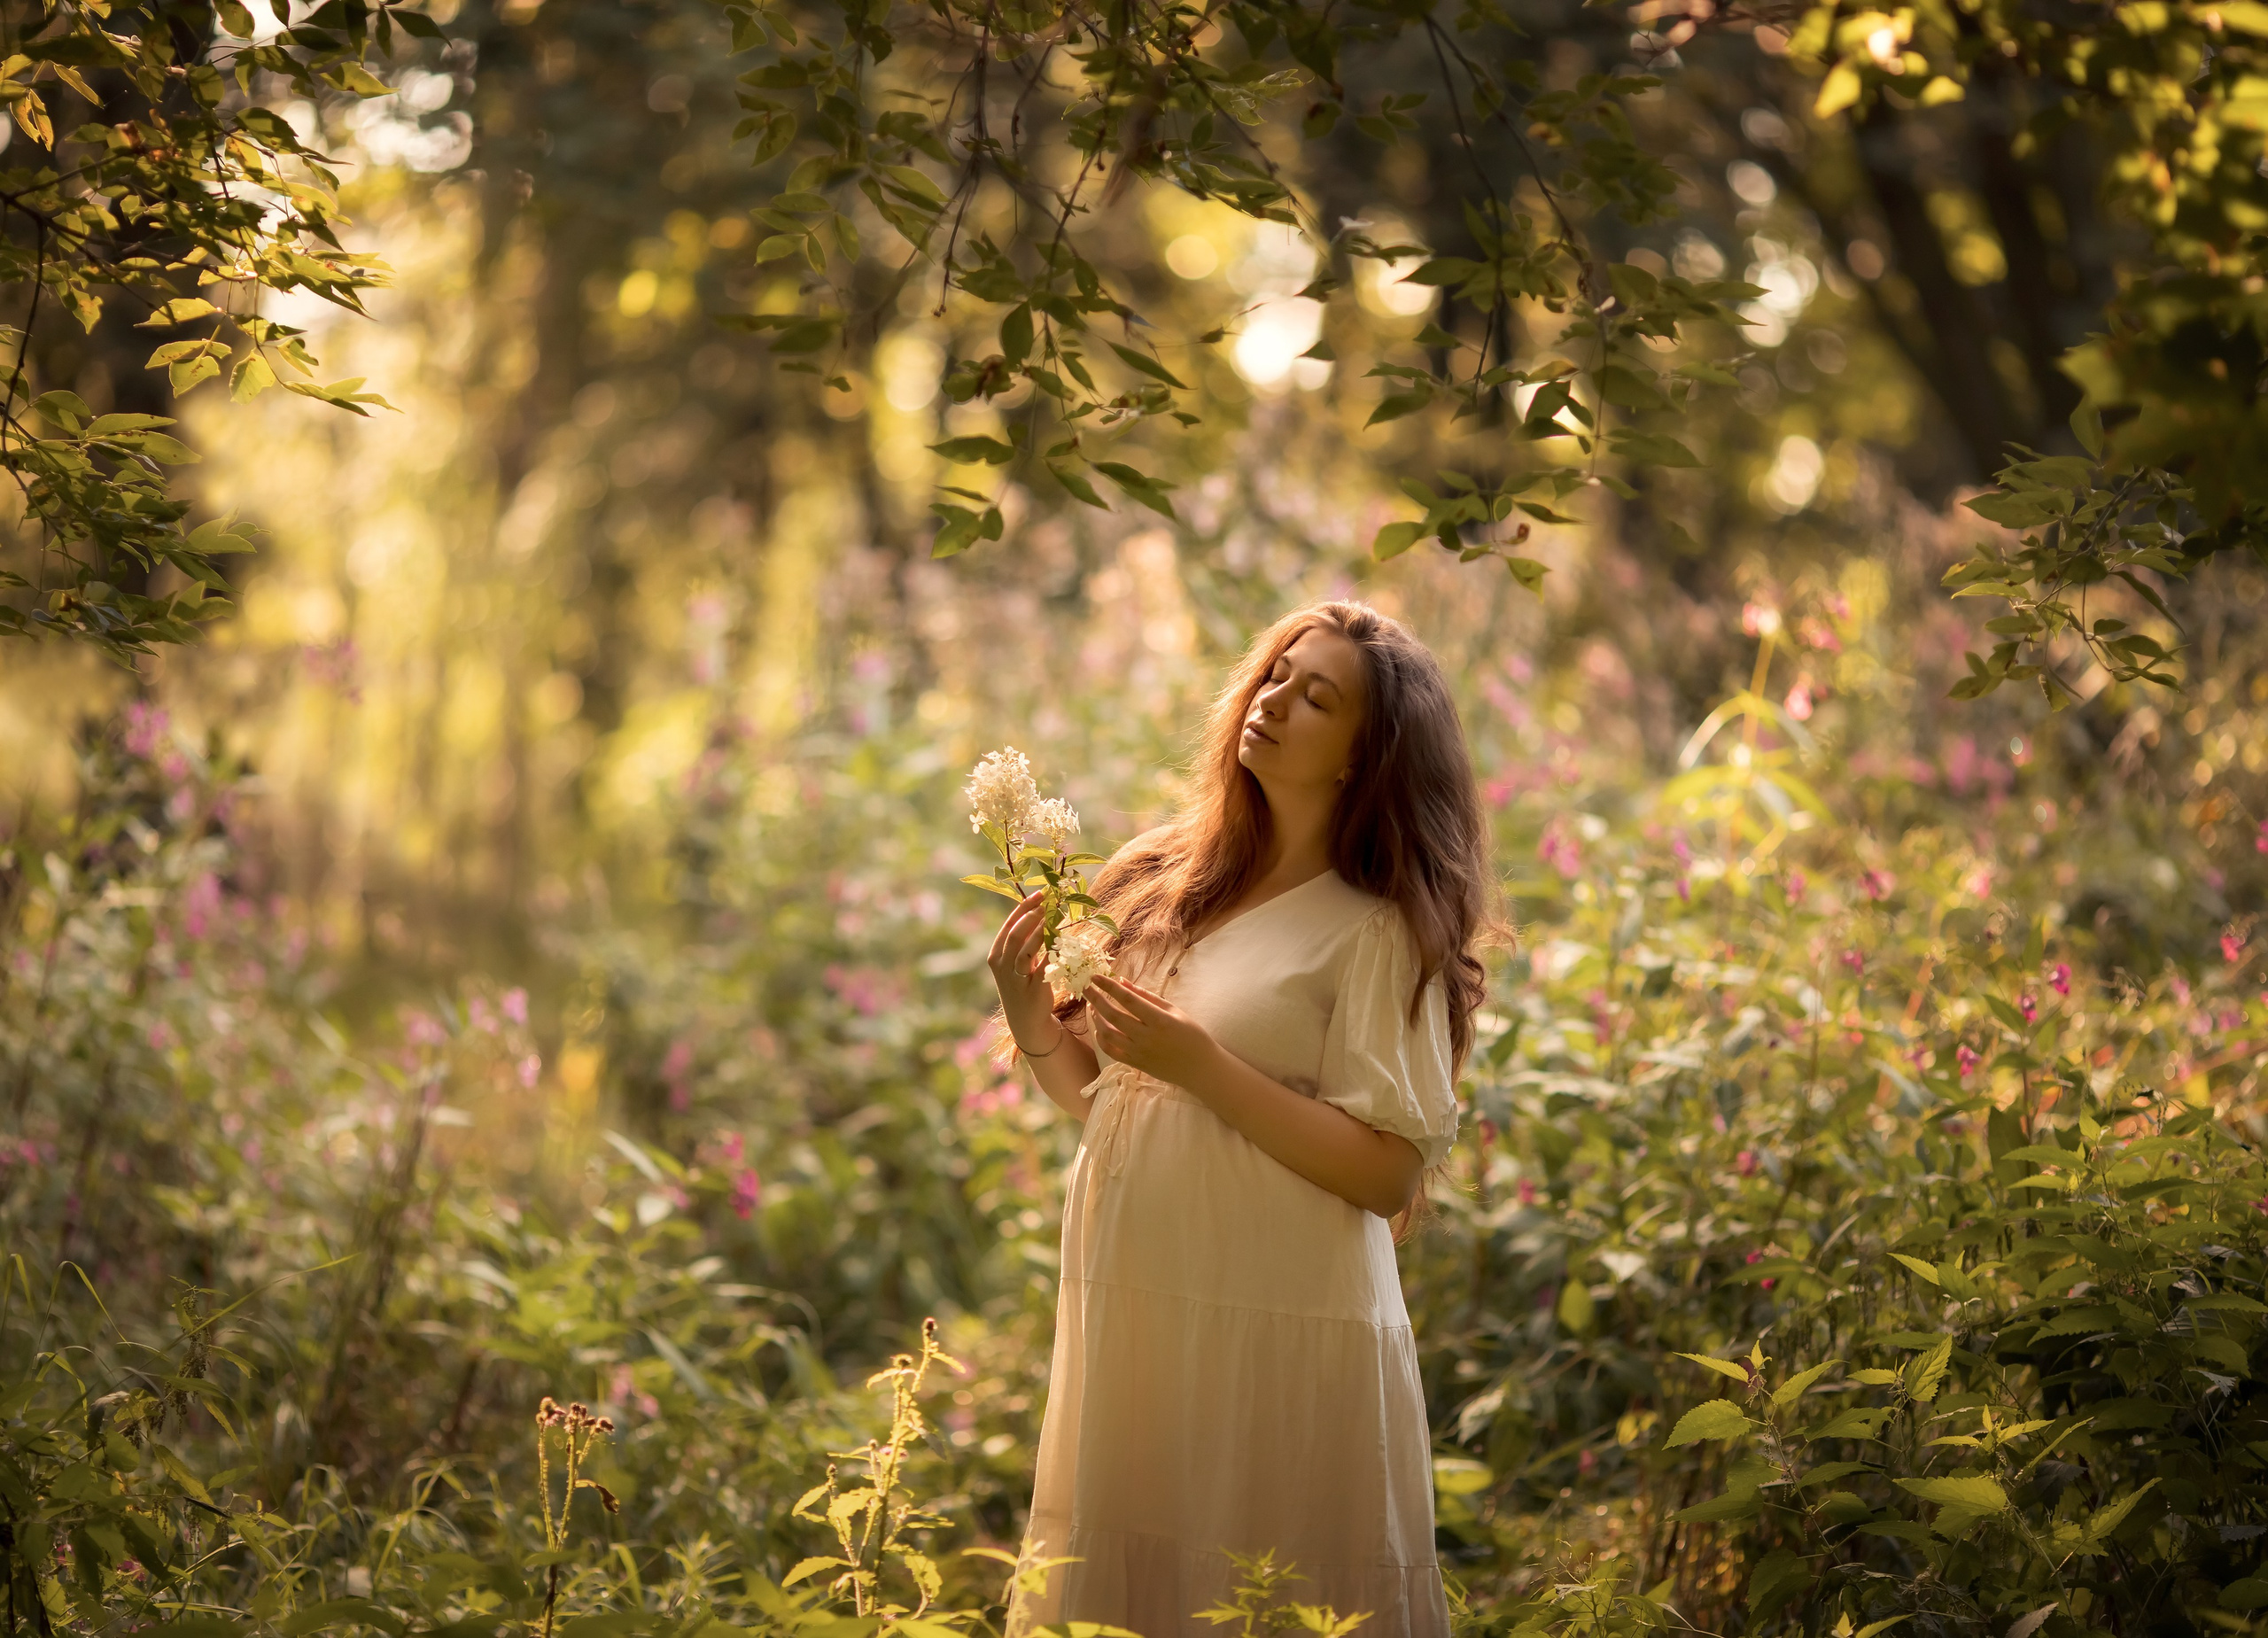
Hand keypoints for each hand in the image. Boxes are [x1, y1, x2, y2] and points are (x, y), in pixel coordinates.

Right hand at [986, 890, 1057, 1039]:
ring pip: (1027, 951)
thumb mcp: (1016, 962)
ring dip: (1042, 932)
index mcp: (996, 956)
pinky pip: (1044, 967)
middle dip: (1033, 916)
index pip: (1008, 926)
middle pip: (1016, 935)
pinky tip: (1066, 941)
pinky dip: (1054, 953)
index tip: (1040, 893)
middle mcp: (1002, 967)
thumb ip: (1023, 940)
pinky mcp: (1033, 990)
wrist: (1026, 1020)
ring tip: (1057, 917)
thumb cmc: (1023, 984)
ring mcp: (1016, 980)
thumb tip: (1038, 909)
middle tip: (1050, 903)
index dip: (1024, 907)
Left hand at [1085, 974, 1222, 1088]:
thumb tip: (1123, 982)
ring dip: (1096, 1018)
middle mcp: (1146, 1037)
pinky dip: (1101, 1039)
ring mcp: (1138, 1053)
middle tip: (1085, 987)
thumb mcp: (1174, 1010)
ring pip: (1107, 1034)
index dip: (1109, 986)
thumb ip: (1147, 996)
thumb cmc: (1191, 1035)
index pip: (1128, 999)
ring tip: (1093, 1006)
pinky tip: (1100, 1028)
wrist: (1199, 1068)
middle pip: (1113, 1016)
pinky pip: (1111, 1051)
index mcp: (1159, 1020)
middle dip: (1096, 999)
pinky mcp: (1135, 1064)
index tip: (1096, 976)